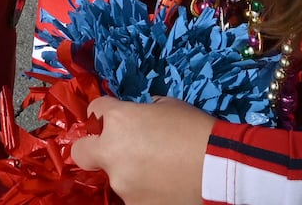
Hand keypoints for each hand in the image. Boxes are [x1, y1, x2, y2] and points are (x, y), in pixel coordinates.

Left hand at [69, 97, 213, 203]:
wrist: (219, 168)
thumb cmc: (196, 129)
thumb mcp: (169, 106)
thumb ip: (146, 110)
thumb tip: (142, 116)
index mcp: (118, 121)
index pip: (95, 111)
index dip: (105, 112)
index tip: (114, 116)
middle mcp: (111, 152)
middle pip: (82, 151)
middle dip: (93, 148)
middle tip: (117, 149)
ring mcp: (121, 184)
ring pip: (113, 176)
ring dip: (128, 171)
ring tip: (159, 171)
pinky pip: (132, 195)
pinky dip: (144, 190)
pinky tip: (166, 186)